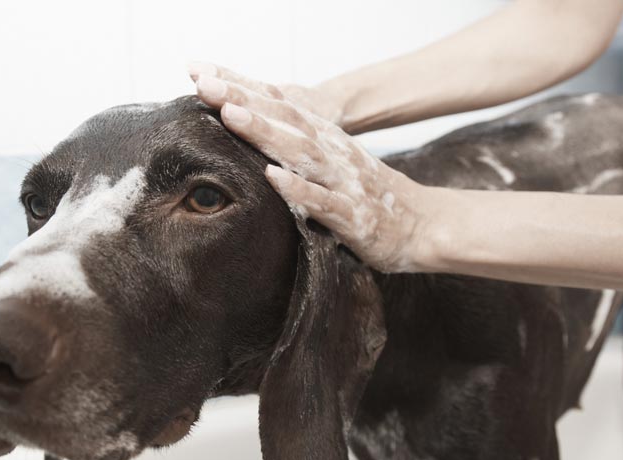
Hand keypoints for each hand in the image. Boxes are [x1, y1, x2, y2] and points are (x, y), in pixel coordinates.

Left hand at [188, 63, 427, 272]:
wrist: (422, 224)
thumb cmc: (367, 195)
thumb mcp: (329, 164)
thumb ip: (295, 147)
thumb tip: (249, 132)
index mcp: (323, 138)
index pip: (277, 104)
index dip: (240, 86)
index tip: (199, 73)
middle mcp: (332, 152)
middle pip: (284, 119)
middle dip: (243, 99)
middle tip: (205, 84)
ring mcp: (342, 181)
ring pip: (301, 152)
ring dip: (265, 133)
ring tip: (232, 116)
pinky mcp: (353, 215)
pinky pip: (323, 202)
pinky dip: (298, 189)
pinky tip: (273, 178)